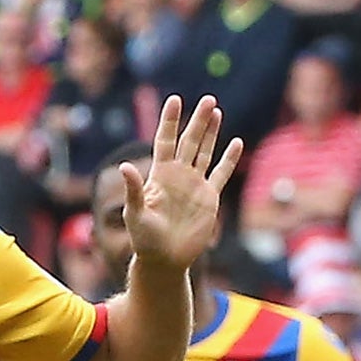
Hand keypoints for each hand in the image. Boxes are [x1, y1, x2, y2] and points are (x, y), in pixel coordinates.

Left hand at [121, 94, 244, 271]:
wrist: (165, 260)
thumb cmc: (145, 240)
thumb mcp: (135, 214)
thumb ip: (133, 190)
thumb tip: (124, 167)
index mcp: (159, 175)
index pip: (165, 141)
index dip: (170, 121)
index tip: (175, 100)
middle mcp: (178, 175)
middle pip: (189, 141)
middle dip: (197, 120)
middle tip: (208, 99)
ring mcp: (194, 185)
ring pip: (204, 152)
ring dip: (210, 132)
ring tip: (216, 111)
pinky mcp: (209, 199)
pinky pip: (220, 174)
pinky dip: (228, 159)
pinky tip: (236, 143)